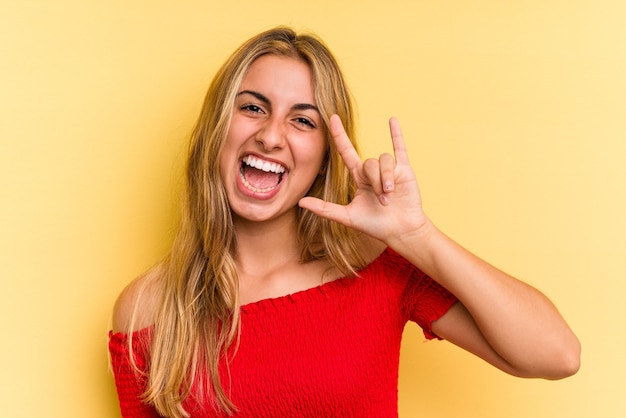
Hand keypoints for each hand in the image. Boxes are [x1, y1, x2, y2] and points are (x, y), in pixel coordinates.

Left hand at [299, 115, 429, 244]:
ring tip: (390, 196)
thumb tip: (301, 202)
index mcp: (358, 178)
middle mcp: (372, 172)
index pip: (346, 151)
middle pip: (369, 163)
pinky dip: (396, 134)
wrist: (401, 231)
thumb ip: (325, 209)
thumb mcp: (348, 217)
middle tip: (382, 201)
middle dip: (376, 181)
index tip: (331, 118)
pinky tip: (392, 121)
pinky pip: (399, 148)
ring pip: (384, 160)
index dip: (339, 135)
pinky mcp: (405, 170)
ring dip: (387, 178)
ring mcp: (389, 169)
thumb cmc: (375, 226)